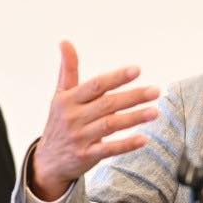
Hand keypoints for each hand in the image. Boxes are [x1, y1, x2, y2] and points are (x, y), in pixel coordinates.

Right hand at [28, 41, 159, 201]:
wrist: (47, 161)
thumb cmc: (60, 122)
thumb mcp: (60, 96)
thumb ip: (68, 70)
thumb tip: (65, 41)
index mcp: (69, 99)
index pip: (96, 85)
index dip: (116, 77)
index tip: (137, 70)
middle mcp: (74, 117)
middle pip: (107, 104)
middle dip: (133, 96)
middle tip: (156, 90)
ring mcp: (80, 137)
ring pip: (111, 125)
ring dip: (134, 118)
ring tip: (155, 111)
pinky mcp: (86, 156)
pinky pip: (109, 150)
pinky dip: (126, 144)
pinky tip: (144, 138)